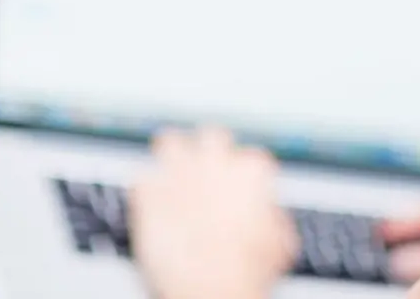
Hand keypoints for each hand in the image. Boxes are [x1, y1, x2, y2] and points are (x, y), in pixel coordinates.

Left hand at [130, 127, 298, 298]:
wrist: (210, 287)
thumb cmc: (246, 269)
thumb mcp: (279, 246)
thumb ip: (274, 220)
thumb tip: (270, 219)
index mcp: (251, 170)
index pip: (253, 157)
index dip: (248, 175)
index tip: (244, 190)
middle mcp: (216, 163)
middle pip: (212, 136)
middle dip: (208, 150)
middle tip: (205, 169)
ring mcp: (180, 176)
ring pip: (169, 142)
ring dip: (170, 155)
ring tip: (169, 169)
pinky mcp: (150, 195)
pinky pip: (141, 179)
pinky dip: (145, 190)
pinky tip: (148, 203)